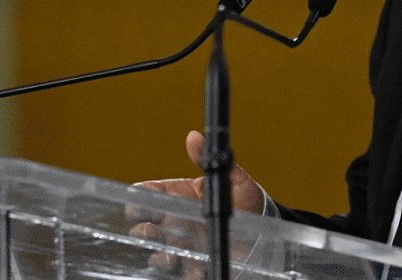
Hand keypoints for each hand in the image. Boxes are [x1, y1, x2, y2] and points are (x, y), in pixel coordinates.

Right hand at [126, 131, 264, 275]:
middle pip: (140, 229)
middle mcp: (173, 224)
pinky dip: (183, 275)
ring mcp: (181, 246)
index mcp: (176, 198)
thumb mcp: (232, 178)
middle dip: (141, 232)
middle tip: (155, 232)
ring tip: (172, 258)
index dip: (136, 201)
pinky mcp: (194, 266)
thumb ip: (211, 159)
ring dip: (158, 258)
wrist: (265, 225)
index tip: (143, 205)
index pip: (143, 198)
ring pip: (154, 255)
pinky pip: (180, 275)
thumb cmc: (245, 199)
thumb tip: (194, 136)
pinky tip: (195, 272)